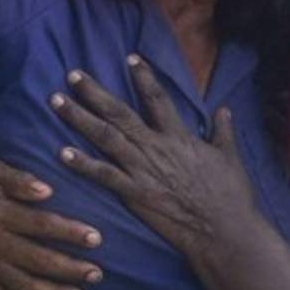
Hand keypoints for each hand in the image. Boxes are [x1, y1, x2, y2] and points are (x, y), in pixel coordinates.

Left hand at [49, 55, 258, 253]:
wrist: (226, 231)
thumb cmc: (232, 196)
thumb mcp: (230, 157)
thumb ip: (224, 131)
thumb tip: (224, 110)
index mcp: (179, 136)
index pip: (158, 98)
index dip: (143, 76)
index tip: (129, 57)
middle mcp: (156, 147)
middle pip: (119, 113)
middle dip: (94, 92)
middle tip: (72, 74)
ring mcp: (143, 170)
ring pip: (105, 137)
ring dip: (79, 118)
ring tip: (56, 101)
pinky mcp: (135, 194)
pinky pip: (104, 175)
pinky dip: (83, 164)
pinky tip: (62, 152)